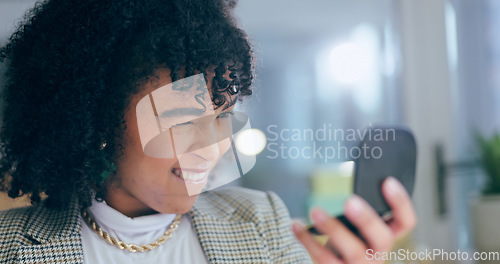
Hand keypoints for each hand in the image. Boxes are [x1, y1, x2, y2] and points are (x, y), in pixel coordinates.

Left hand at [292, 177, 416, 263]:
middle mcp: (377, 253)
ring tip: (315, 211)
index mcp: (385, 237)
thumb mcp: (358, 229)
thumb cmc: (348, 245)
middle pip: (382, 238)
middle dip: (367, 218)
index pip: (406, 222)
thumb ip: (358, 213)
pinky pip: (323, 257)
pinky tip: (295, 225)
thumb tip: (345, 182)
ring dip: (333, 229)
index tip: (388, 181)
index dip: (401, 203)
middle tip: (350, 201)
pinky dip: (307, 239)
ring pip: (353, 251)